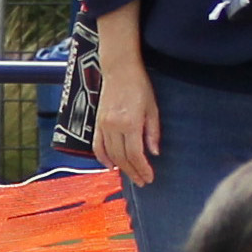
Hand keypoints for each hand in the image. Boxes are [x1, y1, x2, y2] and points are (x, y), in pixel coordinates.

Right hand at [93, 60, 160, 186]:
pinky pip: (97, 145)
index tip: (149, 177)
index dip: (142, 168)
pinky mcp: (97, 121)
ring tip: (131, 176)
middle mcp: (113, 126)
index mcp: (129, 123)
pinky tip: (109, 166)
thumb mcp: (152, 108)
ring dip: (120, 168)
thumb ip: (152, 132)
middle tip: (142, 181)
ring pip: (110, 154)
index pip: (135, 154)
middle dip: (133, 172)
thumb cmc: (139, 86)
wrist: (119, 69)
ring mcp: (103, 124)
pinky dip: (102, 157)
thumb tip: (153, 153)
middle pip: (122, 157)